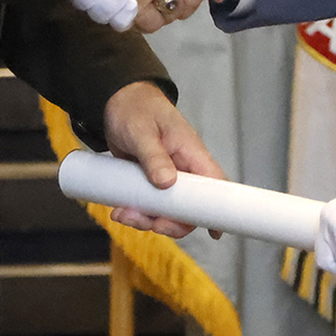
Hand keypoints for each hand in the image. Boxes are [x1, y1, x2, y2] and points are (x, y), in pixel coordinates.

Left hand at [101, 82, 223, 238]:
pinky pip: (150, 207)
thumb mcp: (142, 131)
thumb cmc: (136, 109)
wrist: (117, 102)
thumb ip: (154, 156)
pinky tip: (120, 210)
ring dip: (146, 220)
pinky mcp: (150, 183)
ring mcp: (167, 178)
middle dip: (169, 222)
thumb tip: (167, 183)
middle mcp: (183, 170)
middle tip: (147, 223)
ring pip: (167, 212)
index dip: (218, 210)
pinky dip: (136, 213)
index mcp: (192, 154)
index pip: (215, 186)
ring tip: (122, 213)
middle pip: (190, 209)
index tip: (215, 233)